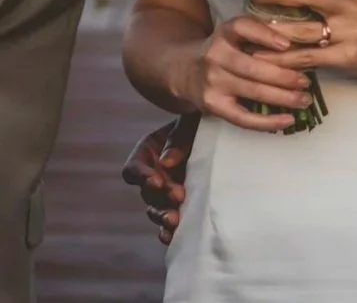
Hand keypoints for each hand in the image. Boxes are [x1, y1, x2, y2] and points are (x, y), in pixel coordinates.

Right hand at [121, 116, 197, 244]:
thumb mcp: (192, 122)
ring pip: (155, 210)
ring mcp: (166, 192)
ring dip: (163, 216)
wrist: (224, 134)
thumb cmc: (203, 121)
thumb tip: (166, 161)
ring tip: (175, 219)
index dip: (141, 176)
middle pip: (146, 193)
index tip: (156, 180)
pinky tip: (174, 236)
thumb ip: (178, 138)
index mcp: (149, 152)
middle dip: (160, 197)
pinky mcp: (179, 204)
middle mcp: (154, 174)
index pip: (133, 169)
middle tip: (178, 195)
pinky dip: (169, 231)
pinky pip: (169, 223)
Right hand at [171, 16, 316, 131]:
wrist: (184, 70)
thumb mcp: (234, 33)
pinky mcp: (213, 105)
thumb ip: (260, 32)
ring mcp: (213, 82)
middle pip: (253, 67)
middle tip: (306, 81)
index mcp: (224, 33)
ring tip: (304, 100)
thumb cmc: (222, 50)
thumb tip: (301, 39)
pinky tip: (288, 120)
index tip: (287, 44)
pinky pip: (243, 117)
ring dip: (283, 98)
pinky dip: (267, 121)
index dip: (265, 35)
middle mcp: (215, 56)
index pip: (242, 27)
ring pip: (253, 91)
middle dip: (284, 75)